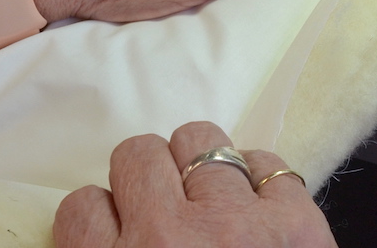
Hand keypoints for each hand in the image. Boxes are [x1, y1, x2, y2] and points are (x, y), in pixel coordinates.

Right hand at [54, 121, 335, 246]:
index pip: (81, 207)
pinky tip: (261, 204)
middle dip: (150, 175)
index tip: (117, 226)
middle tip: (169, 205)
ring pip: (199, 140)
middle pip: (138, 155)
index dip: (103, 215)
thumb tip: (97, 221)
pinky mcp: (295, 221)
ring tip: (214, 194)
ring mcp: (235, 223)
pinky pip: (266, 160)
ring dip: (202, 163)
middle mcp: (167, 237)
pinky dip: (263, 178)